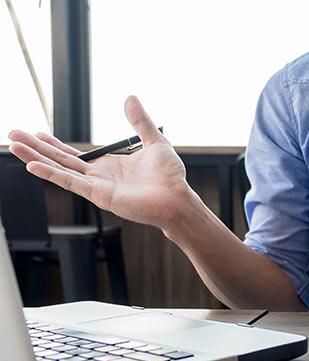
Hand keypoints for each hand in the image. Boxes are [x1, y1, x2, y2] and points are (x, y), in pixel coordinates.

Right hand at [8, 96, 190, 229]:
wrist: (178, 198)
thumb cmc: (169, 177)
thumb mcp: (154, 141)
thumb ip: (139, 121)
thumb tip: (130, 98)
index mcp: (108, 165)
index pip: (74, 154)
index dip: (54, 144)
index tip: (37, 134)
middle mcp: (99, 176)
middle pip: (60, 160)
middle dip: (36, 149)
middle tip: (13, 136)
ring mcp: (97, 187)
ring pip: (60, 170)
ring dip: (36, 159)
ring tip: (15, 147)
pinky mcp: (100, 196)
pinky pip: (72, 183)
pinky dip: (52, 175)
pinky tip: (34, 167)